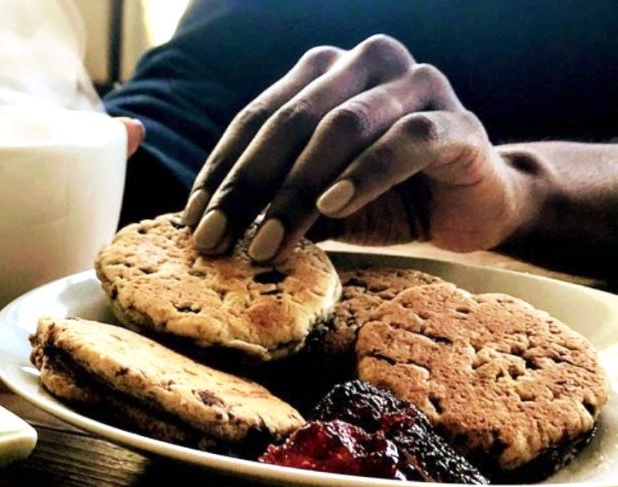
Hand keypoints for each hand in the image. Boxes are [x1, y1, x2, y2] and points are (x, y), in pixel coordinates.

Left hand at [182, 35, 532, 261]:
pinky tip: (333, 207)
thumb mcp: (316, 201)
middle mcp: (365, 64)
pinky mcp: (456, 121)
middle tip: (217, 240)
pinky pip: (405, 141)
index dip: (222, 172)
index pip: (256, 118)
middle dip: (248, 186)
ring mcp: (414, 84)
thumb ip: (273, 200)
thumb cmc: (384, 199)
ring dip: (297, 191)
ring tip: (268, 242)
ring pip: (341, 128)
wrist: (472, 206)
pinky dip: (364, 174)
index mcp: (323, 74)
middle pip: (291, 121)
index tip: (194, 223)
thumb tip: (208, 230)